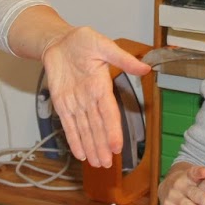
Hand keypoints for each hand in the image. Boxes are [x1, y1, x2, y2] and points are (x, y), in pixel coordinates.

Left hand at [40, 27, 149, 168]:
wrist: (59, 40)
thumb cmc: (82, 41)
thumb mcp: (103, 45)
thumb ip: (122, 59)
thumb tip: (145, 69)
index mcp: (101, 86)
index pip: (109, 113)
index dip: (112, 131)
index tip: (117, 147)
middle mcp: (90, 99)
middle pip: (97, 126)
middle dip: (102, 146)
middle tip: (107, 164)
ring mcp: (76, 103)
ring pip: (84, 129)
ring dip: (91, 146)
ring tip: (98, 164)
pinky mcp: (62, 103)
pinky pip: (68, 124)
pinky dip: (74, 139)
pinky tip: (81, 153)